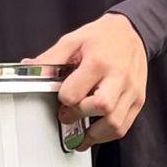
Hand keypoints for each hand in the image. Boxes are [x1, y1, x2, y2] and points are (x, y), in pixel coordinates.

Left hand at [23, 14, 146, 147]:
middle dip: (80, 116)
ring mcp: (131, 91)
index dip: (64, 98)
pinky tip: (96, 131)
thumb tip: (28, 69)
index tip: (62, 97)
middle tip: (68, 115)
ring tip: (80, 133)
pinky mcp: (138, 100)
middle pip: (102, 107)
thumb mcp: (73, 40)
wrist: (133, 32)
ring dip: (94, 134)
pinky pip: (124, 126)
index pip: (76, 92)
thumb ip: (50, 58)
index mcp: (99, 62)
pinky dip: (107, 134)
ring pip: (115, 124)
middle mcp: (119, 77)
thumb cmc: (103, 37)